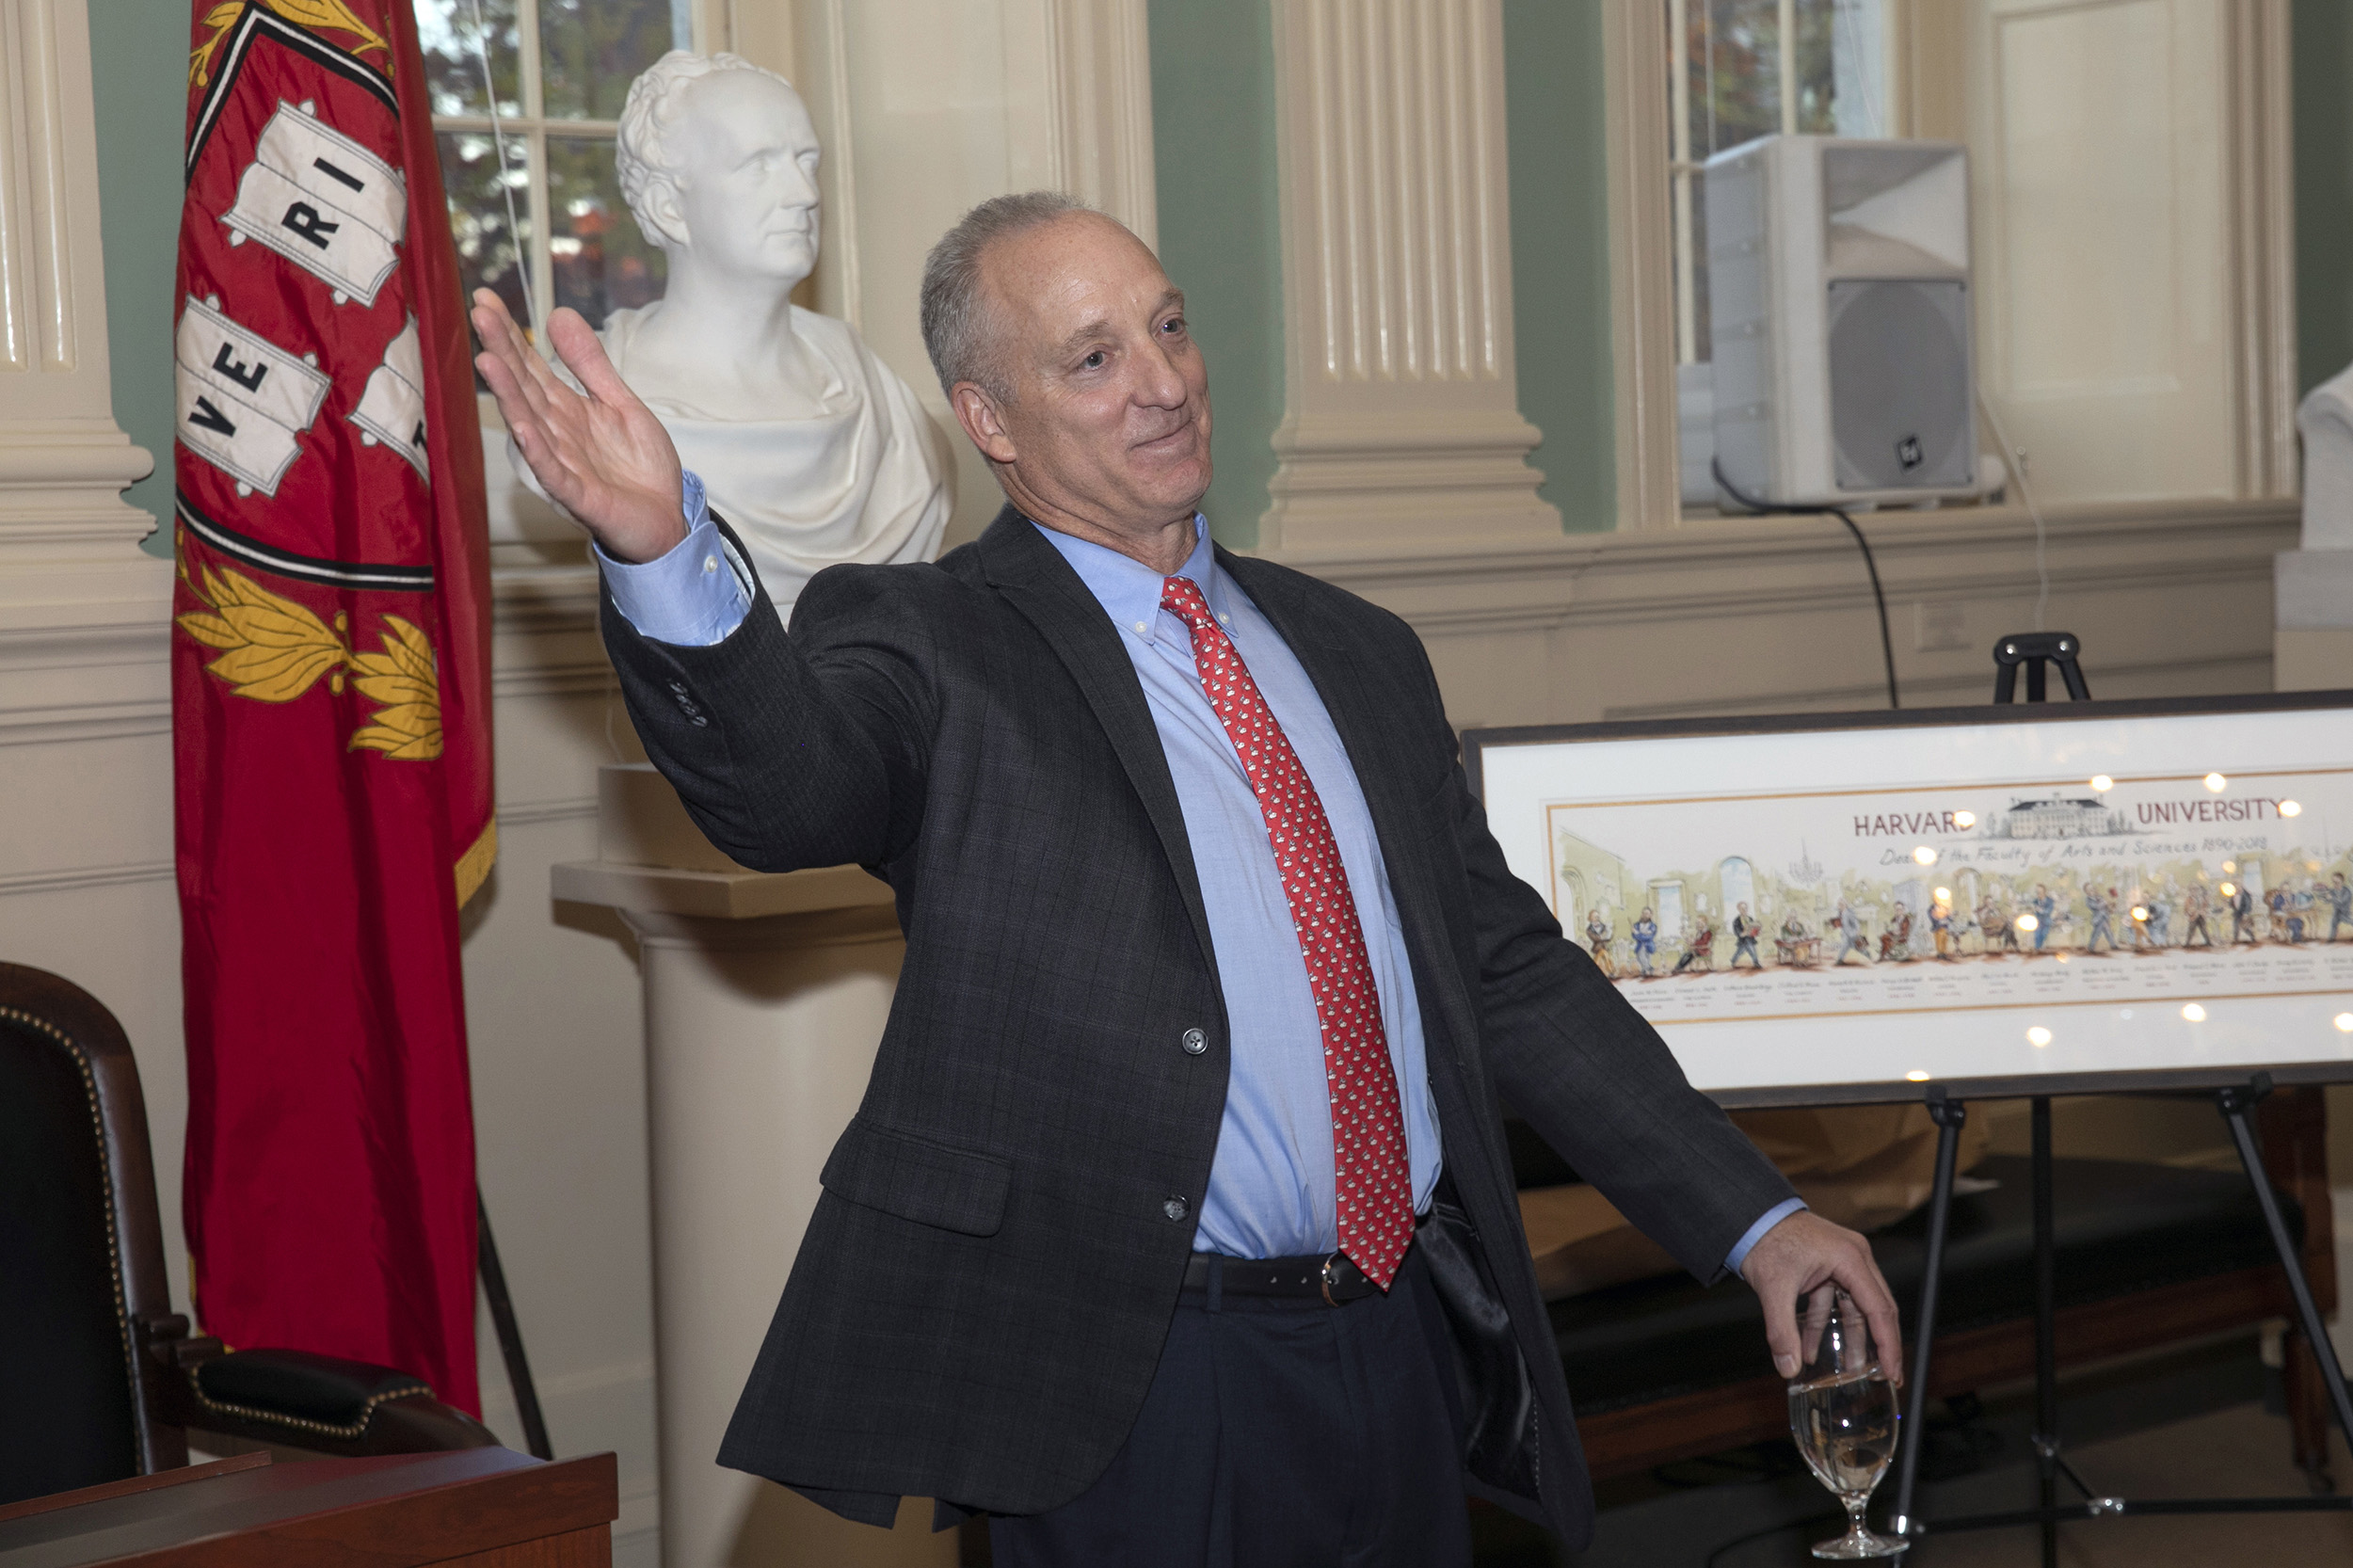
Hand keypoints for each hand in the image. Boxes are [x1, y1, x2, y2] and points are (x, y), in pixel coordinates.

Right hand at [469, 291, 686, 563]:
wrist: (666, 519)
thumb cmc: (639, 467)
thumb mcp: (621, 403)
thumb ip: (590, 364)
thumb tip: (558, 315)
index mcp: (566, 409)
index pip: (530, 366)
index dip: (510, 334)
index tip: (485, 298)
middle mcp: (556, 433)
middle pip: (524, 387)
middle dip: (502, 351)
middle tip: (478, 312)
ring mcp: (564, 464)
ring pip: (530, 425)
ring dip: (509, 395)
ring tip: (487, 360)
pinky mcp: (579, 496)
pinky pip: (554, 473)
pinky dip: (539, 452)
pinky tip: (524, 429)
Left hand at [1740, 1209, 1903, 1383]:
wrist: (1749, 1215)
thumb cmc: (1765, 1240)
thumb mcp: (1774, 1288)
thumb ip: (1782, 1331)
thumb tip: (1789, 1367)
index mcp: (1851, 1259)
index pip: (1880, 1309)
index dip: (1888, 1344)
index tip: (1893, 1373)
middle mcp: (1854, 1258)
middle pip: (1875, 1309)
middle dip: (1878, 1344)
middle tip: (1884, 1376)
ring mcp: (1841, 1262)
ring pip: (1853, 1308)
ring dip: (1847, 1338)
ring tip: (1848, 1370)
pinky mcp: (1826, 1267)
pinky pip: (1831, 1302)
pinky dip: (1822, 1325)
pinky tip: (1810, 1350)